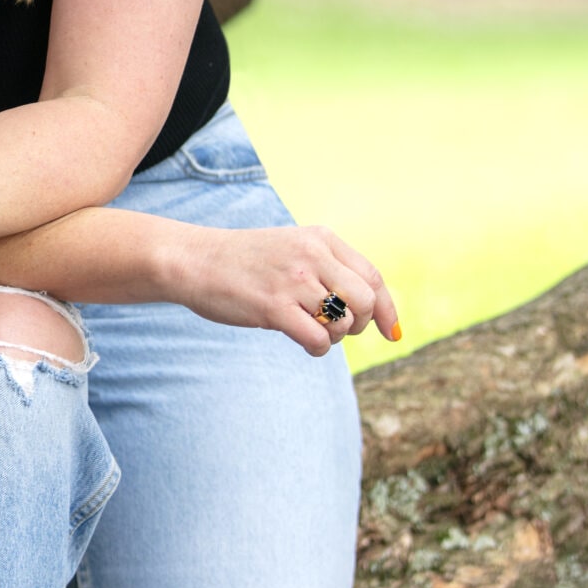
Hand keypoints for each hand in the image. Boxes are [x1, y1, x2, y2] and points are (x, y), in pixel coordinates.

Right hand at [175, 223, 400, 357]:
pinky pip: (318, 339)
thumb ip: (328, 268)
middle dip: (360, 324)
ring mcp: (293, 281)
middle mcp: (312, 255)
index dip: (387, 309)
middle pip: (364, 301)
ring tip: (311, 330)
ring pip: (343, 323)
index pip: (372, 277)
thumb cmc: (246, 261)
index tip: (391, 333)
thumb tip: (371, 310)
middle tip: (338, 329)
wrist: (195, 260)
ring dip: (334, 337)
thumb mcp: (293, 248)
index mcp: (321, 238)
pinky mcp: (273, 307)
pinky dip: (318, 348)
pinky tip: (302, 342)